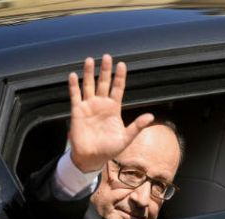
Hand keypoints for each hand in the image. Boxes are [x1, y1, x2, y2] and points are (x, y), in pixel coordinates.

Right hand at [67, 54, 153, 172]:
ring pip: (89, 85)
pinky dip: (74, 86)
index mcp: (114, 109)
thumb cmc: (109, 149)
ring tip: (90, 60)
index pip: (118, 89)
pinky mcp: (77, 111)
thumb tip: (151, 116)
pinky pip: (75, 96)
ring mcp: (89, 106)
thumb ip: (137, 126)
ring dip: (89, 73)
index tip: (122, 64)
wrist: (92, 158)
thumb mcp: (126, 138)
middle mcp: (101, 104)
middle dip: (105, 70)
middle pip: (104, 83)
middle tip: (107, 56)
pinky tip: (73, 75)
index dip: (120, 77)